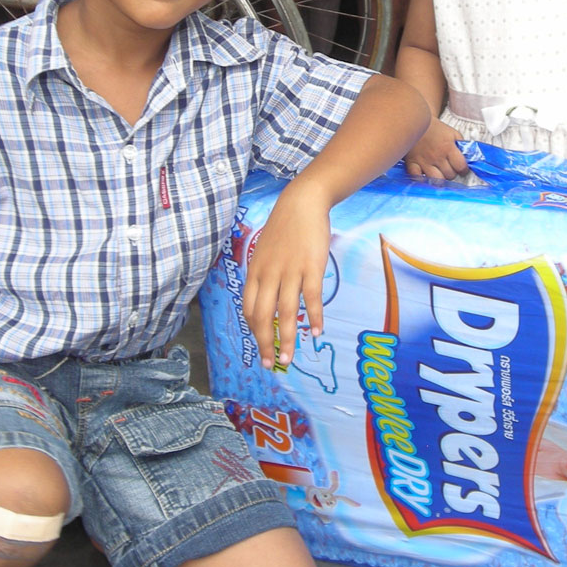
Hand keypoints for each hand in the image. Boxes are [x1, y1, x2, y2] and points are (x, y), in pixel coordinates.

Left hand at [243, 181, 331, 368]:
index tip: (261, 348)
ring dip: (287, 338)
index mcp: (255, 272)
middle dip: (265, 344)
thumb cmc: (283, 228)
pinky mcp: (311, 266)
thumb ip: (264, 276)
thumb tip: (266, 301)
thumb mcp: (264, 252)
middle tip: (271, 363)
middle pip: (262, 316)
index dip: (254, 332)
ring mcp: (290, 270)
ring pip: (286, 311)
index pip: (249, 309)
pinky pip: (311, 297)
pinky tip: (317, 331)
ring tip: (289, 358)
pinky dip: (314, 316)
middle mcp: (269, 274)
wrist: (301, 203)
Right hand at [403, 119, 466, 180]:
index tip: (462, 169)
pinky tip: (425, 176)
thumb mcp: (452, 133)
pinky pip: (417, 177)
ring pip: (436, 180)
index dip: (463, 170)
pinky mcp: (412, 163)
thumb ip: (461, 145)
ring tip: (440, 173)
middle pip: (450, 175)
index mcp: (448, 147)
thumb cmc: (435, 129)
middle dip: (452, 173)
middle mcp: (437, 156)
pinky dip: (422, 180)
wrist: (416, 122)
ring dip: (440, 179)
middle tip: (449, 169)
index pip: (460, 166)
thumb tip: (468, 157)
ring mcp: (424, 161)